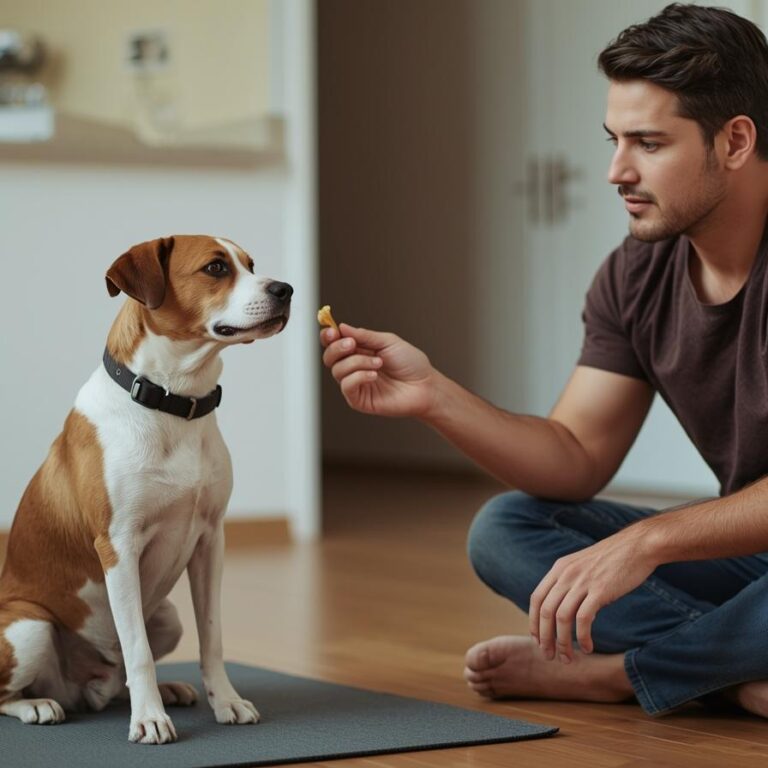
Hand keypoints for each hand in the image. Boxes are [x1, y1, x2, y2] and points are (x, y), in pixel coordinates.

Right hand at [321, 323, 435, 417]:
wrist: (425, 385)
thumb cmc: (410, 363)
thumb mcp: (388, 342)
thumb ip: (363, 335)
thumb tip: (341, 327)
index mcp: (359, 351)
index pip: (333, 343)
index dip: (328, 336)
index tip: (333, 331)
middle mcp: (354, 367)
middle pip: (329, 357)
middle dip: (337, 348)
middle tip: (352, 344)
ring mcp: (356, 384)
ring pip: (337, 370)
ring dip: (358, 362)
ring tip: (379, 363)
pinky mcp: (359, 400)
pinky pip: (346, 386)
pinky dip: (359, 376)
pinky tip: (374, 375)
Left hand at [529, 526, 657, 662]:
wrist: (638, 546)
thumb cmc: (613, 559)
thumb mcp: (582, 565)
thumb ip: (569, 582)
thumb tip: (562, 607)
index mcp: (559, 568)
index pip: (536, 598)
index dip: (534, 622)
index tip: (538, 640)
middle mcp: (566, 574)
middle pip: (545, 611)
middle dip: (544, 638)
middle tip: (549, 656)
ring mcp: (582, 582)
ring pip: (561, 618)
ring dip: (562, 643)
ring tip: (567, 658)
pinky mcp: (600, 591)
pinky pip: (583, 619)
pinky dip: (582, 637)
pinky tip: (588, 648)